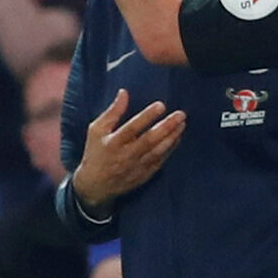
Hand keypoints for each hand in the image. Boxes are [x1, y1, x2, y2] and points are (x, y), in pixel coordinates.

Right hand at [72, 89, 185, 211]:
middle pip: (150, 140)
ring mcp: (137, 166)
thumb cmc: (96, 153)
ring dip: (172, 137)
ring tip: (182, 124)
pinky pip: (161, 160)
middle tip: (180, 114)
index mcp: (113, 142)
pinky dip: (170, 149)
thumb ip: (112, 112)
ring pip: (158, 151)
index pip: (132, 128)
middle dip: (167, 126)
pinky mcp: (144, 174)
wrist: (95, 185)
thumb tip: (124, 92)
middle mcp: (126, 155)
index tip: (161, 105)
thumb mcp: (97, 130)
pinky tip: (177, 137)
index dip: (147, 116)